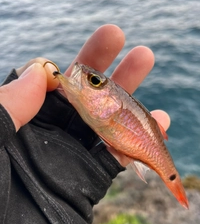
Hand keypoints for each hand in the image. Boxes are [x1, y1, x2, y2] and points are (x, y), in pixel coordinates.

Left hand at [0, 24, 169, 164]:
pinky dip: (138, 142)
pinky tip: (160, 123)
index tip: (109, 40)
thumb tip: (39, 71)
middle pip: (86, 99)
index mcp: (20, 121)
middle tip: (136, 49)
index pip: (55, 82)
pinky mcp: (87, 183)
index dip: (83, 62)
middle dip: (112, 73)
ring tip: (150, 74)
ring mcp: (69, 158)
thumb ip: (9, 105)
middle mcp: (47, 136)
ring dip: (131, 102)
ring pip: (106, 125)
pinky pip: (116, 158)